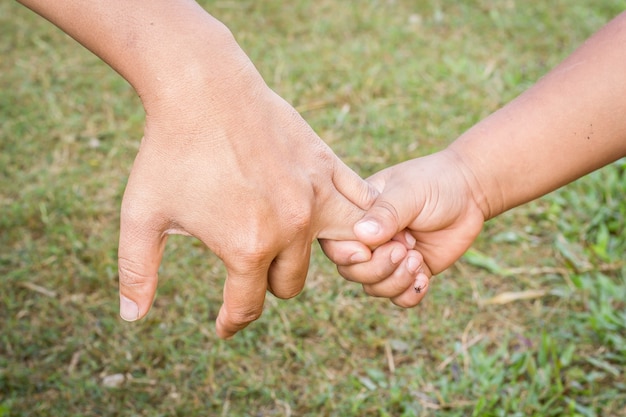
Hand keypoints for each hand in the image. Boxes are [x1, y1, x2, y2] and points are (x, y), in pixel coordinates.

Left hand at [118, 54, 375, 338]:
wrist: (202, 88)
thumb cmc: (169, 151)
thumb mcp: (141, 216)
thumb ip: (136, 272)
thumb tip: (131, 317)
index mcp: (245, 247)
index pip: (247, 306)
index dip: (231, 321)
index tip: (224, 325)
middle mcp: (289, 229)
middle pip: (288, 284)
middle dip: (265, 283)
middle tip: (246, 270)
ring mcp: (315, 196)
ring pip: (333, 254)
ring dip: (312, 257)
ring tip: (295, 251)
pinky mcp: (328, 168)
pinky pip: (359, 207)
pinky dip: (356, 222)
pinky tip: (340, 223)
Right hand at [320, 149, 485, 305]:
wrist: (470, 192)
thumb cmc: (434, 183)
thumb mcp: (408, 192)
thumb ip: (386, 214)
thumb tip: (362, 235)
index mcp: (356, 214)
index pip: (334, 242)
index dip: (348, 253)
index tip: (373, 246)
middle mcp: (367, 239)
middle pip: (351, 271)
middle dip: (378, 268)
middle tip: (406, 249)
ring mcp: (388, 257)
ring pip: (374, 288)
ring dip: (396, 281)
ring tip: (418, 258)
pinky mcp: (410, 272)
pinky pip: (399, 297)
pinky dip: (409, 294)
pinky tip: (425, 277)